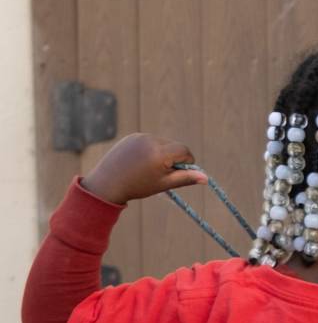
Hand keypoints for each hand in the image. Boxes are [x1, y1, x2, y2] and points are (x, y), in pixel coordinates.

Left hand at [84, 134, 206, 206]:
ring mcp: (140, 137)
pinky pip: (150, 141)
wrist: (107, 183)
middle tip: (162, 172)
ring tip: (149, 167)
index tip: (179, 173)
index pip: (185, 151)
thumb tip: (206, 178)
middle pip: (175, 145)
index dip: (187, 163)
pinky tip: (140, 161)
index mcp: (160, 153)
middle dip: (174, 157)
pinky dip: (151, 149)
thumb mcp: (164, 184)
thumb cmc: (138, 186)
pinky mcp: (132, 136)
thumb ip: (185, 178)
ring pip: (163, 143)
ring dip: (163, 153)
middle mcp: (151, 140)